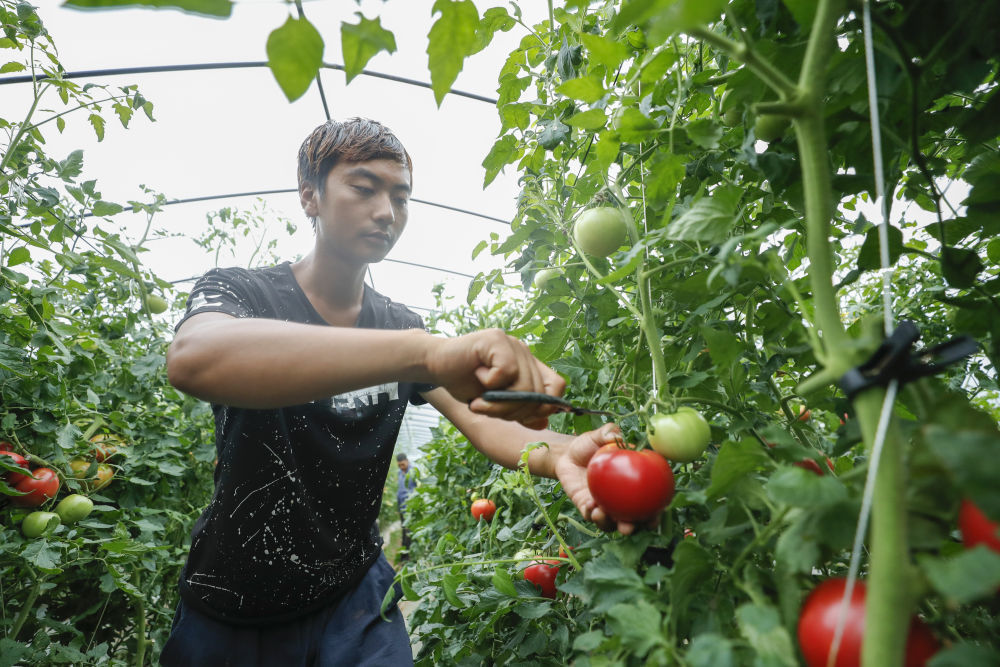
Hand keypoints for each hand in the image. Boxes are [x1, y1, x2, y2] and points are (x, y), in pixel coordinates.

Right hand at [426, 329, 565, 427]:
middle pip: (538, 393)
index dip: (544, 407)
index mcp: (528, 366)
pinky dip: (490, 383)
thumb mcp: (495, 405)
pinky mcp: (496, 339)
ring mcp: (511, 343)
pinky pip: (506, 371)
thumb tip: (543, 421)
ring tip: (480, 402)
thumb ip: (519, 411)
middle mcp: (524, 353)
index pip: (556, 386)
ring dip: (499, 404)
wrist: (434, 364)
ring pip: (523, 386)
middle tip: (487, 411)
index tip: (521, 418)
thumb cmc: (465, 383)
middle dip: (513, 413)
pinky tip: (477, 376)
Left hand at [553, 424, 657, 534]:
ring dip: (609, 524)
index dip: (657, 509)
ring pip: (611, 523)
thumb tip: (617, 435)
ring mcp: (604, 505)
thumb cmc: (589, 444)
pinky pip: (590, 515)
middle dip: (634, 527)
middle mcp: (621, 499)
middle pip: (632, 519)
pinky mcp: (586, 508)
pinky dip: (591, 513)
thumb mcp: (598, 436)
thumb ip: (608, 433)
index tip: (659, 512)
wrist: (566, 454)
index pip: (649, 499)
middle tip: (631, 526)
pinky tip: (591, 507)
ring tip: (603, 515)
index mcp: (632, 484)